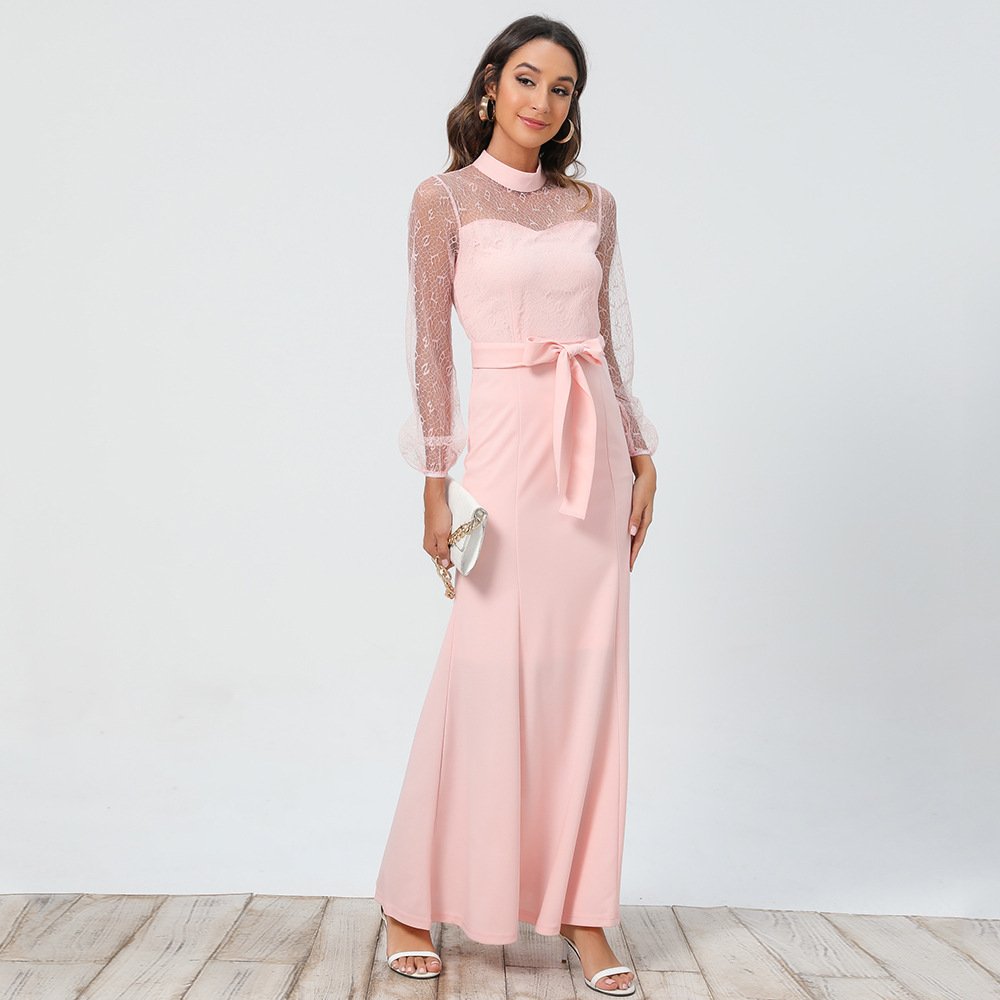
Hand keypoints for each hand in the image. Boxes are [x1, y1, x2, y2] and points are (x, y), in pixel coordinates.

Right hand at [423, 478, 451, 567]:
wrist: (436, 501)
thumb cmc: (438, 515)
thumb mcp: (443, 535)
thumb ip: (443, 550)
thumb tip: (444, 565)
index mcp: (429, 547)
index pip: (441, 562)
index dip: (451, 561)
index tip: (458, 555)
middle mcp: (430, 544)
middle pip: (443, 555)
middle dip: (451, 552)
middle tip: (456, 543)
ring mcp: (433, 538)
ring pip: (444, 548)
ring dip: (451, 545)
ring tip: (454, 537)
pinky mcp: (436, 533)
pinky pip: (444, 540)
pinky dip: (450, 539)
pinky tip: (452, 533)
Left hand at [628, 455, 655, 571]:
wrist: (647, 476)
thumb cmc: (642, 488)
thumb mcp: (638, 502)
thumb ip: (635, 517)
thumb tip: (632, 533)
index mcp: (645, 520)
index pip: (639, 541)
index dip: (634, 554)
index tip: (630, 565)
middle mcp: (644, 521)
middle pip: (638, 541)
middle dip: (633, 553)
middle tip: (628, 566)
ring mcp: (642, 517)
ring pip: (636, 535)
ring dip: (632, 545)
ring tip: (626, 555)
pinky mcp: (638, 512)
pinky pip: (634, 528)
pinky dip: (631, 536)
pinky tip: (627, 538)